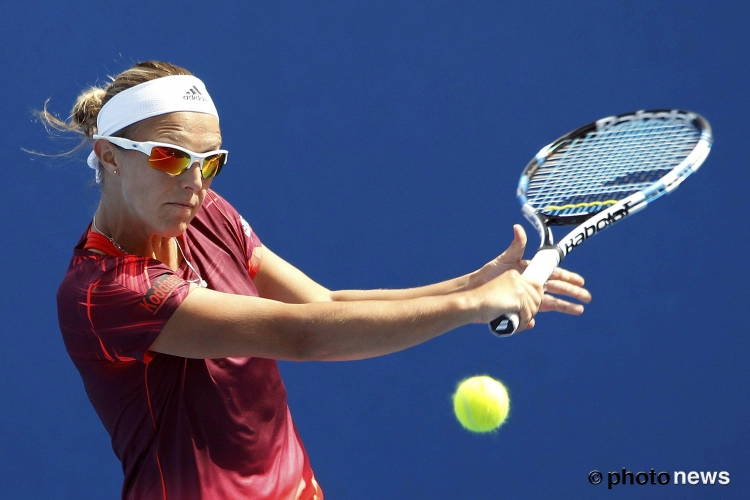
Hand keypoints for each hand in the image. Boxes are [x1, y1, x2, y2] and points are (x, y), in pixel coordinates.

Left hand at [467, 224, 591, 316]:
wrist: (473, 293)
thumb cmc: (487, 275)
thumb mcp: (503, 260)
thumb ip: (515, 246)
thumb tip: (518, 227)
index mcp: (530, 272)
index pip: (553, 274)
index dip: (568, 277)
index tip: (581, 281)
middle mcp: (530, 285)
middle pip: (555, 289)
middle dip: (572, 293)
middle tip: (587, 298)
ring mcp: (525, 299)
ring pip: (548, 303)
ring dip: (564, 307)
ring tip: (579, 311)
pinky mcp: (517, 310)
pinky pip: (529, 316)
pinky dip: (531, 319)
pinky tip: (533, 322)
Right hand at [473, 268, 543, 332]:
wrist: (473, 304)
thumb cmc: (483, 305)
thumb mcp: (501, 299)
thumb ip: (516, 304)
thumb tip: (532, 321)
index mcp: (514, 275)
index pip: (535, 286)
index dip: (535, 300)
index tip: (529, 310)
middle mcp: (518, 279)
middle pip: (537, 298)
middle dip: (532, 311)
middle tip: (522, 319)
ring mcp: (519, 288)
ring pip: (534, 307)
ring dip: (527, 319)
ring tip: (517, 324)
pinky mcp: (518, 298)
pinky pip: (527, 315)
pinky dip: (523, 324)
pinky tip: (515, 327)